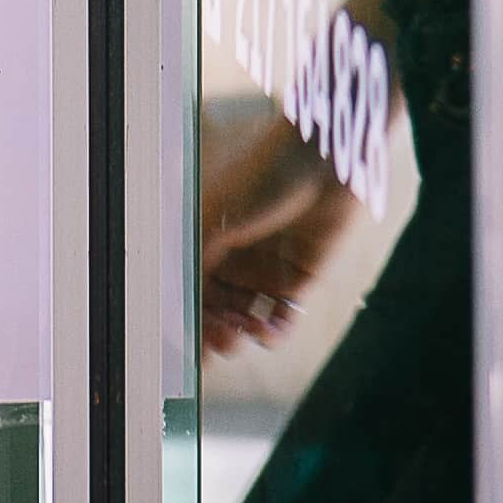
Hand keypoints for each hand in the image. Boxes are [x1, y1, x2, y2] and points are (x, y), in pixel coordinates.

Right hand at [198, 98, 357, 354]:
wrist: (321, 160)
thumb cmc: (261, 176)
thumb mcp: (214, 218)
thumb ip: (196, 264)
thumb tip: (181, 308)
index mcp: (209, 240)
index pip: (192, 290)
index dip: (190, 318)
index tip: (189, 342)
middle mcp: (236, 258)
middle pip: (218, 311)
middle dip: (214, 332)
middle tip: (218, 342)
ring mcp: (268, 269)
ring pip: (247, 320)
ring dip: (241, 335)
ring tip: (244, 332)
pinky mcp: (301, 277)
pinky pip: (283, 318)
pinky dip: (274, 333)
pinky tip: (268, 331)